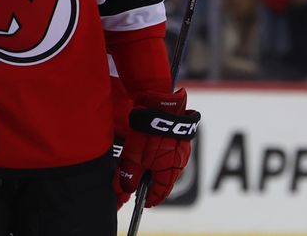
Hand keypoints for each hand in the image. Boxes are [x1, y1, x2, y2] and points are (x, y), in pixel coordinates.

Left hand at [114, 88, 199, 208]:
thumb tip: (125, 190)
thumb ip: (129, 175)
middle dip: (153, 184)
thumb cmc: (148, 131)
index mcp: (170, 170)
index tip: (144, 203)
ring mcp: (181, 149)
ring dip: (156, 170)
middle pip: (165, 179)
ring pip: (168, 166)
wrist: (160, 104)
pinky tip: (150, 152)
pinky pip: (170, 153)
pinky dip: (160, 158)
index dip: (151, 198)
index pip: (161, 192)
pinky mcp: (179, 137)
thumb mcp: (134, 156)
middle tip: (141, 186)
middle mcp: (179, 162)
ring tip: (143, 169)